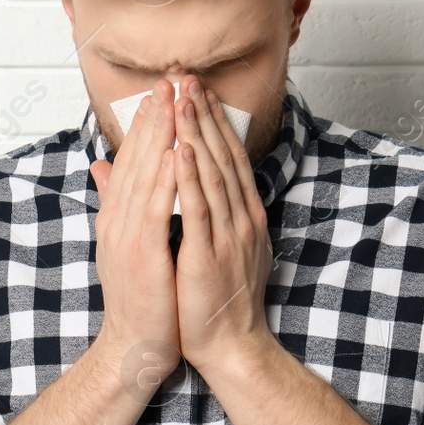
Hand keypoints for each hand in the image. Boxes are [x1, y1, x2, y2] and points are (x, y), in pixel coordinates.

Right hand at [88, 81, 181, 400]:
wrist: (134, 346)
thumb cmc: (141, 299)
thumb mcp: (125, 244)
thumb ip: (117, 205)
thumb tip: (103, 169)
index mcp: (116, 217)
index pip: (131, 161)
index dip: (146, 125)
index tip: (162, 92)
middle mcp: (117, 220)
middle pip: (135, 159)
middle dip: (153, 118)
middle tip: (168, 80)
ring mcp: (126, 235)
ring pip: (143, 175)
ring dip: (158, 136)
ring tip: (173, 102)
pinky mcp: (142, 253)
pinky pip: (154, 207)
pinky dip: (162, 177)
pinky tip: (173, 152)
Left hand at [170, 75, 275, 372]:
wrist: (229, 346)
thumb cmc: (217, 299)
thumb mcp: (210, 246)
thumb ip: (197, 210)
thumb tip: (187, 185)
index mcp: (241, 216)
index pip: (227, 158)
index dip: (212, 121)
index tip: (196, 89)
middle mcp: (240, 218)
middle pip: (222, 156)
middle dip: (204, 115)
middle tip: (189, 78)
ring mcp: (228, 235)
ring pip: (212, 174)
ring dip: (198, 133)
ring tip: (184, 99)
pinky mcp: (209, 254)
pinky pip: (200, 209)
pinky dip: (191, 177)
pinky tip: (182, 150)